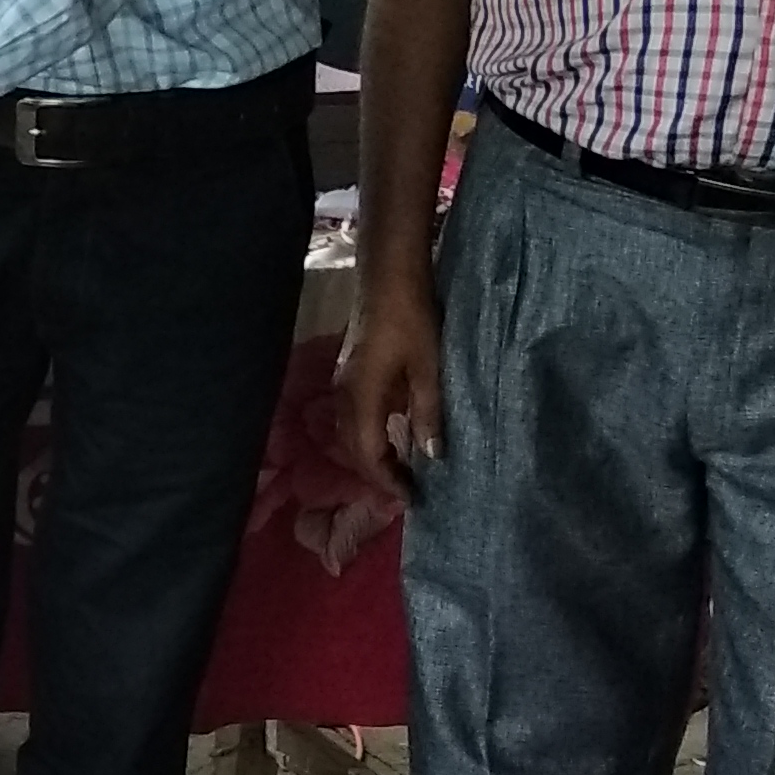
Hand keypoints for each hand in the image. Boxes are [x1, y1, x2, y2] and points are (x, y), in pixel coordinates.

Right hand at [334, 268, 444, 502]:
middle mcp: (344, 396)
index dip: (387, 480)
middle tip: (409, 489)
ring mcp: (343, 383)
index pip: (367, 454)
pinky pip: (353, 417)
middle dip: (378, 473)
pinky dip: (370, 435)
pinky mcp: (349, 373)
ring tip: (402, 469)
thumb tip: (431, 455)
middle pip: (353, 449)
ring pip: (350, 434)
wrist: (388, 277)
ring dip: (372, 455)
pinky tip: (393, 435)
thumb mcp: (428, 369)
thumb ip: (428, 413)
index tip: (412, 498)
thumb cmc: (412, 320)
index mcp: (362, 398)